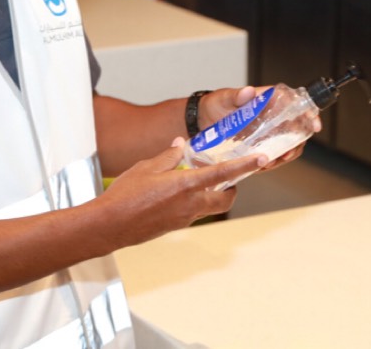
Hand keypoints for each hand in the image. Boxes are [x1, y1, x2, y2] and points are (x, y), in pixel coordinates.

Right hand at [97, 139, 266, 248]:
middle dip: (232, 188)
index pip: (223, 173)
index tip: (260, 160)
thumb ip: (169, 155)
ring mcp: (184, 218)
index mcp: (185, 185)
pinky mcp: (175, 226)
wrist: (109, 225)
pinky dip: (192, 201)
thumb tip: (182, 145)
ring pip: (209, 206)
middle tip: (229, 176)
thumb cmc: (125, 195)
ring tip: (194, 179)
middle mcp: (190, 205)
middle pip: (225, 199)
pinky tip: (174, 192)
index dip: (244, 166)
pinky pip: (192, 212)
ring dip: (211, 194)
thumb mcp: (147, 167)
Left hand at [197, 85, 321, 170]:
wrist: (200, 122)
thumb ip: (236, 96)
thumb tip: (249, 91)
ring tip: (280, 158)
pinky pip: (272, 155)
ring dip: (288, 152)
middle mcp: (270, 118)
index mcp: (267, 101)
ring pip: (287, 144)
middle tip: (291, 149)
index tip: (313, 123)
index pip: (294, 104)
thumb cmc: (214, 105)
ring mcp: (265, 134)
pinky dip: (274, 160)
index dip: (307, 113)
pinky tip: (269, 163)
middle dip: (300, 139)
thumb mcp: (224, 98)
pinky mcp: (258, 147)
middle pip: (296, 127)